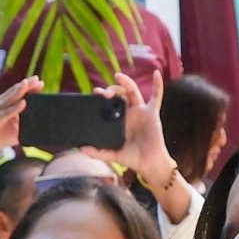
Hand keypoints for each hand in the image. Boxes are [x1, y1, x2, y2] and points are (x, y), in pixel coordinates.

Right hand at [0, 77, 42, 186]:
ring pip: (9, 99)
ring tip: (28, 84)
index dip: (29, 87)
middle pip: (15, 92)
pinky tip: (23, 103)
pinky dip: (15, 108)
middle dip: (26, 85)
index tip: (40, 83)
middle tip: (37, 79)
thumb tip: (41, 129)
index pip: (19, 94)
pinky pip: (5, 113)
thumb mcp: (16, 132)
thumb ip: (26, 127)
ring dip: (19, 91)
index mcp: (6, 106)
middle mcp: (1, 105)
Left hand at [90, 71, 185, 218]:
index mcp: (119, 120)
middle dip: (111, 90)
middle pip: (119, 94)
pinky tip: (156, 73)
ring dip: (126, 82)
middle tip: (103, 93)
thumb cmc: (133, 158)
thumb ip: (98, 152)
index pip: (109, 103)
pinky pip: (156, 96)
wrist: (149, 164)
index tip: (95, 92)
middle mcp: (129, 113)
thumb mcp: (112, 154)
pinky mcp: (152, 113)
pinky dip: (158, 84)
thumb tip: (81, 149)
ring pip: (133, 91)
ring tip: (118, 76)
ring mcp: (141, 111)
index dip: (102, 96)